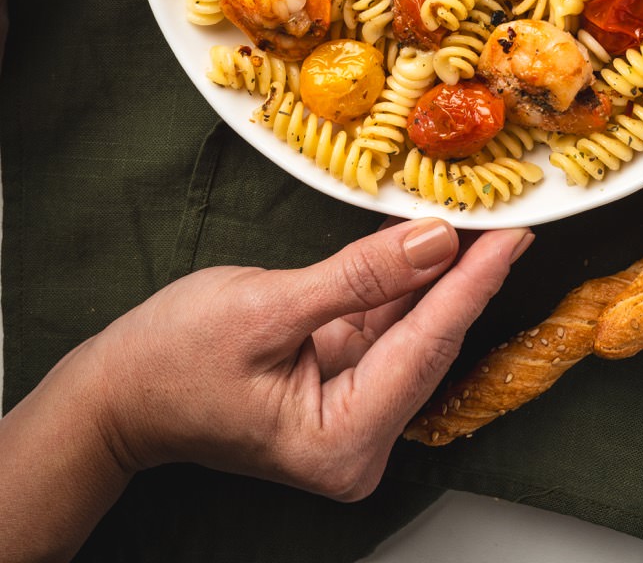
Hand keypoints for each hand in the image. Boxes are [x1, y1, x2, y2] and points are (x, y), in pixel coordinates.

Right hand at [95, 217, 531, 497]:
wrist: (117, 392)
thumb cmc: (171, 361)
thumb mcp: (267, 308)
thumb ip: (358, 277)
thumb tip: (434, 240)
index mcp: (343, 442)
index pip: (427, 346)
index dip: (473, 283)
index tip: (514, 235)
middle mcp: (358, 439)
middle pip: (429, 341)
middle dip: (465, 274)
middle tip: (507, 211)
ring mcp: (352, 413)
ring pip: (412, 329)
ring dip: (439, 272)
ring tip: (480, 215)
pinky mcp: (340, 384)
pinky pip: (385, 325)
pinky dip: (404, 280)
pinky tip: (430, 238)